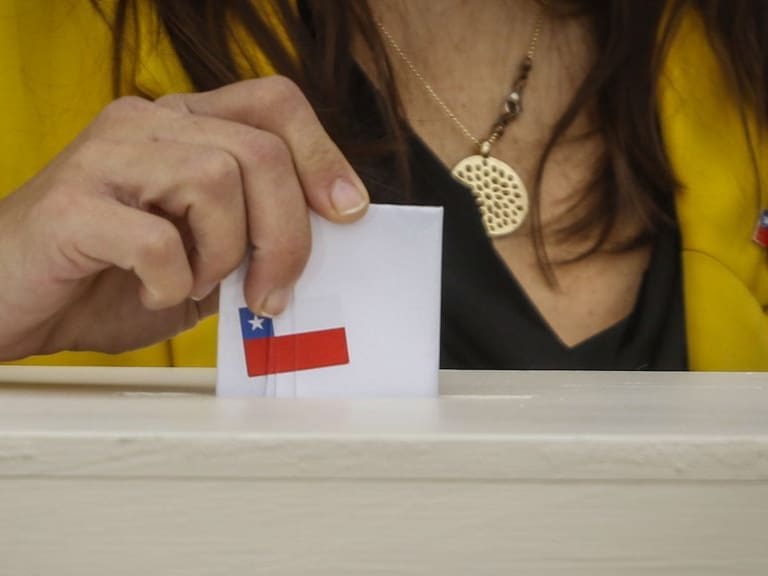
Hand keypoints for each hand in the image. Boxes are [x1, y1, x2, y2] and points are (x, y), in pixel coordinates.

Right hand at [0, 77, 367, 359]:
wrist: (13, 302)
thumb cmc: (111, 278)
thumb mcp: (205, 257)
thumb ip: (254, 237)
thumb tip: (323, 242)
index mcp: (184, 127)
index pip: (274, 103)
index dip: (323, 154)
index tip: (348, 211)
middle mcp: (147, 124)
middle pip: (260, 152)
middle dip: (286, 236)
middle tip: (270, 292)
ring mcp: (105, 156)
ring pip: (215, 182)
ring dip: (222, 256)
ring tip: (193, 283)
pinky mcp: (72, 203)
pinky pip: (157, 238)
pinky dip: (171, 282)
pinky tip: (151, 292)